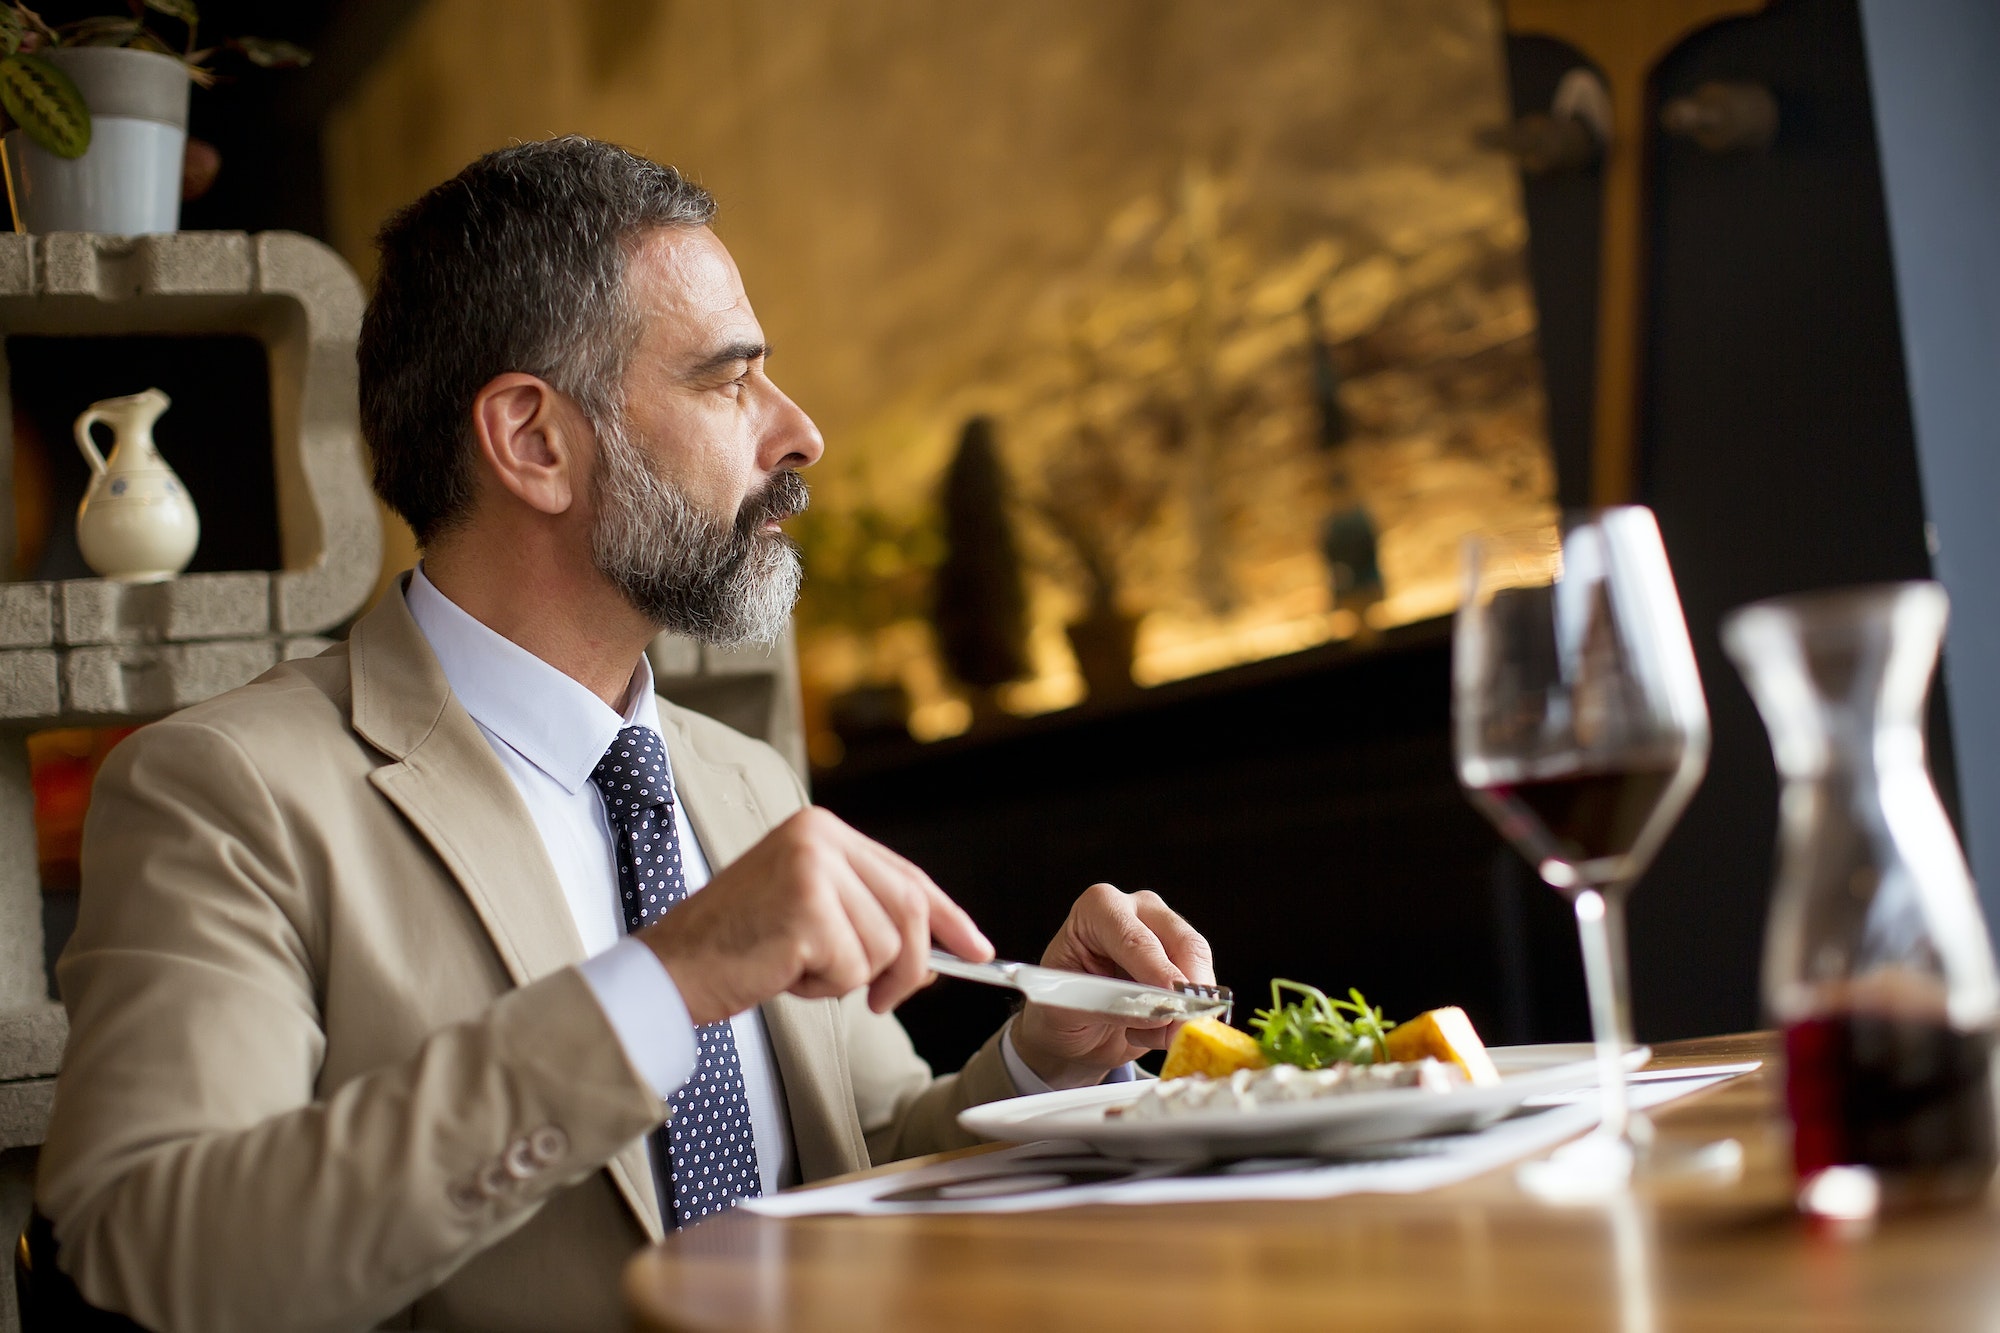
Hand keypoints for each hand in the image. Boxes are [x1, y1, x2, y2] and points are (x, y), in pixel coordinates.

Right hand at [636, 807, 991, 1025]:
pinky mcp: (806, 909)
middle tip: (881, 998)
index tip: (977, 948)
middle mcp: (820, 837)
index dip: (948, 917)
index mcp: (822, 830)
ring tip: (799, 966)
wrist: (672, 969)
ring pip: (886, 946)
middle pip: (909, 911)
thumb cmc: (737, 946)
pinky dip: (824, 988)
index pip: (907, 875)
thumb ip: (868, 917)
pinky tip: (785, 973)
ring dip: (850, 978)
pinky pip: (853, 968)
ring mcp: (813, 869)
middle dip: (908, 966)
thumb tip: (935, 954)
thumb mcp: (812, 915)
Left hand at [1010, 883, 1214, 1089]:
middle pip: (1181, 941)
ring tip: (1155, 1037)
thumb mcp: (1065, 1011)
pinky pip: (1204, 985)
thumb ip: (1108, 1006)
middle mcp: (1136, 910)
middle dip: (1185, 989)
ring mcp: (1165, 930)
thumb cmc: (1060, 1011)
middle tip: (1182, 1029)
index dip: (1156, 970)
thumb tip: (1156, 1012)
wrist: (1073, 1029)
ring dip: (1187, 1007)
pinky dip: (1189, 1014)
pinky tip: (1160, 1032)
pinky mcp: (1185, 958)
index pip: (1134, 937)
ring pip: (1199, 963)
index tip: (1170, 1002)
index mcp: (1097, 908)